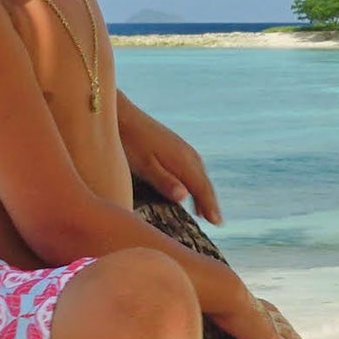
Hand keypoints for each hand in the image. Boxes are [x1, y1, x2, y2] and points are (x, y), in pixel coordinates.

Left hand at [120, 103, 220, 223]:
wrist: (121, 116)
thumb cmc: (129, 142)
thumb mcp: (143, 165)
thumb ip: (164, 181)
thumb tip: (185, 197)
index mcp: (182, 160)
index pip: (202, 188)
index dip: (210, 206)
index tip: (218, 223)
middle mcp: (187, 154)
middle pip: (204, 182)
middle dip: (210, 202)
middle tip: (217, 222)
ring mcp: (182, 148)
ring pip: (199, 175)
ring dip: (204, 192)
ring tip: (205, 211)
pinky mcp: (175, 146)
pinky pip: (193, 168)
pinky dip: (196, 182)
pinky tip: (190, 188)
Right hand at [210, 284, 310, 338]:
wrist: (224, 292)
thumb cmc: (213, 291)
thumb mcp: (210, 298)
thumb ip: (205, 302)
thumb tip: (189, 299)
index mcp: (250, 302)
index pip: (267, 310)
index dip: (274, 316)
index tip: (278, 319)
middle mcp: (264, 312)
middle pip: (283, 324)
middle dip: (291, 332)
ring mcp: (269, 326)